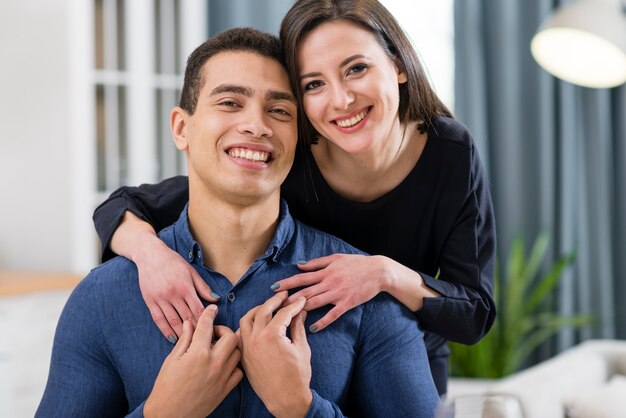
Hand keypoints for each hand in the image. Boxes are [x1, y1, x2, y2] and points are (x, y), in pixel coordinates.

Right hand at [135, 236, 218, 341]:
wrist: (150, 255)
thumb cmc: (173, 262)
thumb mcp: (191, 271)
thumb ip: (203, 287)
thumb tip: (216, 299)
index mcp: (185, 286)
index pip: (198, 308)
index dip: (206, 321)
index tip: (213, 331)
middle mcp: (172, 293)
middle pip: (187, 317)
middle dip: (197, 330)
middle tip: (205, 342)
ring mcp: (160, 298)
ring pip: (173, 321)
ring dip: (182, 334)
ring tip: (191, 344)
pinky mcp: (150, 301)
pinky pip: (158, 319)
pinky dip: (166, 331)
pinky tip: (173, 339)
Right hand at [143, 305, 241, 417]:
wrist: (169, 416)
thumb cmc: (166, 388)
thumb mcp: (172, 360)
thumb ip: (185, 339)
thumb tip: (190, 323)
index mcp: (197, 353)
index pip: (207, 325)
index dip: (209, 313)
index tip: (212, 309)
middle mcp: (213, 363)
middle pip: (231, 336)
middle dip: (223, 330)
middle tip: (214, 334)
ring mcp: (222, 377)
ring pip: (238, 352)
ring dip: (230, 347)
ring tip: (218, 349)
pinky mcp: (226, 389)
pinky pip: (239, 371)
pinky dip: (233, 365)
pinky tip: (223, 365)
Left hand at [238, 292, 311, 417]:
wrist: (285, 399)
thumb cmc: (297, 376)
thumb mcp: (301, 348)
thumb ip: (298, 326)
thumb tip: (300, 311)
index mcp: (272, 336)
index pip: (283, 312)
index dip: (294, 304)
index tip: (301, 300)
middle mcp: (256, 339)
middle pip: (263, 310)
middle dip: (275, 300)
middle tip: (284, 296)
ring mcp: (247, 347)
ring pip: (247, 319)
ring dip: (258, 309)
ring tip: (269, 307)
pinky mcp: (243, 355)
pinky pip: (241, 333)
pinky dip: (248, 325)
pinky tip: (257, 323)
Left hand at [273, 254, 390, 331]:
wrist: (378, 271)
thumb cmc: (357, 263)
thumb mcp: (335, 258)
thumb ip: (316, 263)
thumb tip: (298, 265)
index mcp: (325, 271)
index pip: (301, 278)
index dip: (287, 283)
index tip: (274, 288)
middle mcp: (329, 282)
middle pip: (305, 292)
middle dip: (288, 299)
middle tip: (274, 307)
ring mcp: (338, 294)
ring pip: (315, 302)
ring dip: (300, 309)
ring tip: (287, 317)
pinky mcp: (347, 303)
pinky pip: (332, 314)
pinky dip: (322, 321)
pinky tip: (312, 328)